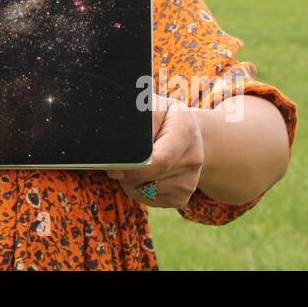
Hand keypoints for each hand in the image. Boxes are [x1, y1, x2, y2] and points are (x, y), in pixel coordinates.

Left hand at [106, 93, 204, 208]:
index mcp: (186, 130)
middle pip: (149, 177)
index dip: (133, 165)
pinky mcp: (181, 198)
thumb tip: (120, 157)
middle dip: (127, 172)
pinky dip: (138, 190)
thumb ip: (137, 122)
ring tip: (136, 162)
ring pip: (145, 191)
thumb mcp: (151, 106)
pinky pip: (149, 200)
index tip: (114, 165)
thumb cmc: (161, 118)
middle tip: (119, 160)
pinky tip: (144, 174)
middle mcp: (193, 159)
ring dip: (130, 180)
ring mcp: (190, 182)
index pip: (160, 159)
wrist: (187, 136)